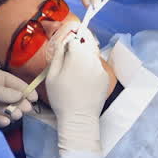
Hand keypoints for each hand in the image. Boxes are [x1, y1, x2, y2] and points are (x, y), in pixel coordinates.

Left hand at [0, 70, 36, 126]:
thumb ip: (2, 92)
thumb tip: (21, 95)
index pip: (16, 84)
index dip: (26, 90)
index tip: (33, 98)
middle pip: (15, 98)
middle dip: (20, 103)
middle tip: (26, 109)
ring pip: (8, 108)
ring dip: (13, 111)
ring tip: (15, 115)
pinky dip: (2, 120)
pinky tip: (5, 121)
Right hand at [45, 28, 111, 157]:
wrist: (79, 118)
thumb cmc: (62, 98)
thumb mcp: (52, 76)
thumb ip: (57, 55)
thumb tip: (62, 43)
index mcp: (78, 56)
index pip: (74, 39)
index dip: (68, 44)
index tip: (64, 52)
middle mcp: (92, 59)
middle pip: (85, 46)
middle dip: (78, 50)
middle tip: (69, 64)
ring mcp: (100, 68)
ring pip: (92, 56)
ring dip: (85, 59)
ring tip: (76, 75)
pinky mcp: (106, 78)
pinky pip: (97, 67)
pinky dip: (91, 70)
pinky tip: (84, 82)